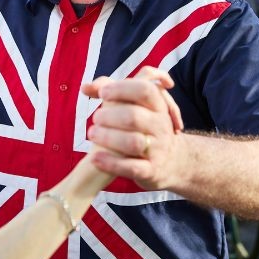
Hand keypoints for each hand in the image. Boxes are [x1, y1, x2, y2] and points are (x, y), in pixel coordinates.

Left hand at [81, 67, 184, 189]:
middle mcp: (161, 126)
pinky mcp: (151, 170)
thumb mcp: (137, 105)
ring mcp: (158, 149)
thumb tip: (85, 87)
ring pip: (133, 142)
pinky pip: (132, 168)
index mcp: (159, 106)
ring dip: (108, 137)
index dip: (121, 89)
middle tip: (96, 117)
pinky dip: (111, 163)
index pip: (145, 90)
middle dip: (109, 116)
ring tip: (92, 134)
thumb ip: (111, 89)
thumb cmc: (144, 126)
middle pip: (134, 116)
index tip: (103, 93)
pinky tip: (95, 158)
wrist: (172, 162)